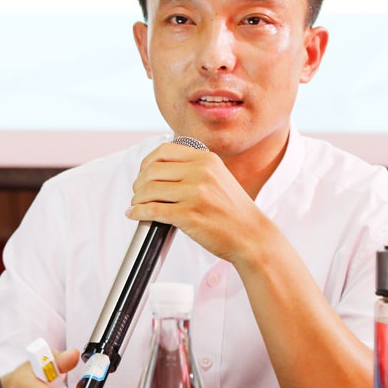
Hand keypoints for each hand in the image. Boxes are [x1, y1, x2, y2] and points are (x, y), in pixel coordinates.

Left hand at [126, 140, 270, 265]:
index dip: (147, 162)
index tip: (143, 173)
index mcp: (206, 159)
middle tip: (138, 193)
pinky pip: (153, 210)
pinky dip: (139, 212)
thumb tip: (158, 170)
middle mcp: (201, 173)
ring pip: (149, 190)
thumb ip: (194, 169)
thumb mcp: (218, 177)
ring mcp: (195, 194)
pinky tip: (135, 214)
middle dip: (139, 183)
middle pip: (152, 171)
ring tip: (137, 205)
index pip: (164, 151)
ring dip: (137, 199)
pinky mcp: (189, 215)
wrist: (252, 236)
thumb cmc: (234, 211)